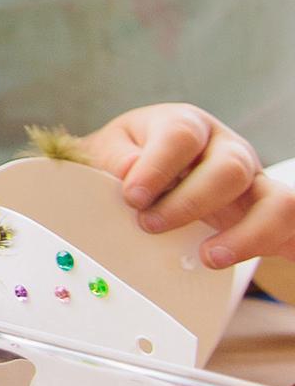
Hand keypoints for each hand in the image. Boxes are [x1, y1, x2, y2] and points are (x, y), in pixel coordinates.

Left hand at [83, 105, 294, 268]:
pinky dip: (269, 244)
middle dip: (190, 202)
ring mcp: (254, 181)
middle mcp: (226, 148)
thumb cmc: (129, 160)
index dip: (157, 166)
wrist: (150, 182)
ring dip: (245, 234)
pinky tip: (236, 260)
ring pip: (275, 199)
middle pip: (230, 167)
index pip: (181, 134)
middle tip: (150, 225)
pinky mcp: (270, 212)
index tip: (132, 197)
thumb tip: (129, 169)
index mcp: (185, 125)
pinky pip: (289, 224)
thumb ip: (114, 158)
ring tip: (207, 256)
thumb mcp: (109, 151)